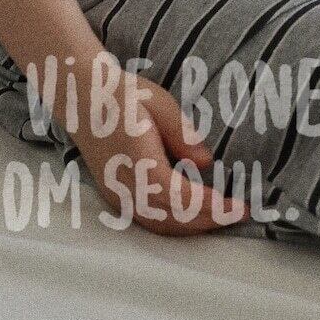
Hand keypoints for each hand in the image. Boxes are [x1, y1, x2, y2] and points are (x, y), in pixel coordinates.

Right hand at [69, 51, 251, 237]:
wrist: (80, 95)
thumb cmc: (120, 93)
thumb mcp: (158, 102)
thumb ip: (182, 134)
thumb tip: (207, 162)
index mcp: (137, 161)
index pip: (181, 198)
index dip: (212, 207)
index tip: (238, 206)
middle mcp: (125, 186)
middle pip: (173, 219)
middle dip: (209, 221)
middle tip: (238, 214)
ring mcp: (117, 195)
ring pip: (160, 226)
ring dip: (193, 227)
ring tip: (221, 216)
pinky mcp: (114, 196)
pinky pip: (148, 221)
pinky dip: (174, 224)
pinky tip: (192, 214)